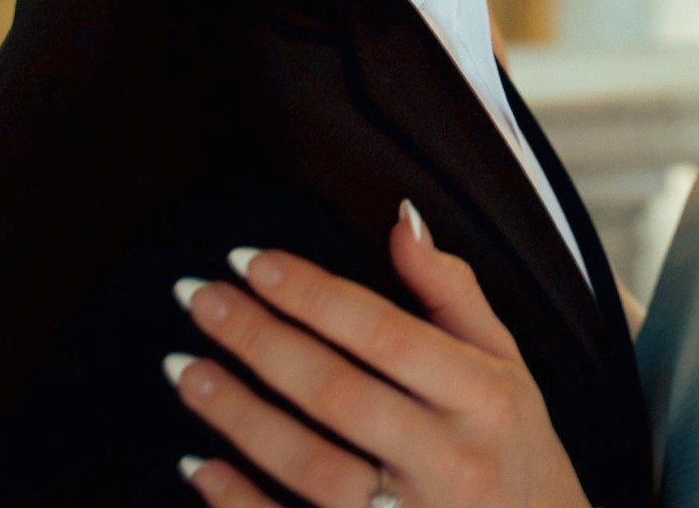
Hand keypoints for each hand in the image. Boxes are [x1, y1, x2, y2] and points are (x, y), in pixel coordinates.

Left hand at [165, 204, 590, 507]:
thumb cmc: (513, 448)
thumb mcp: (505, 362)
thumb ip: (451, 290)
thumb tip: (401, 219)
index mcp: (485, 397)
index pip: (384, 332)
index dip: (311, 293)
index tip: (252, 261)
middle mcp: (452, 460)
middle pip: (335, 392)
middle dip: (257, 339)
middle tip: (200, 299)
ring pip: (307, 465)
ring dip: (236, 415)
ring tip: (186, 369)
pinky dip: (238, 502)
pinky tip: (199, 466)